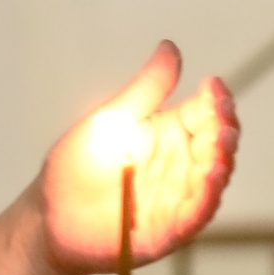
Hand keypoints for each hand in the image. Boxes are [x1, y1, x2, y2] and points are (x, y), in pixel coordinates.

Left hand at [42, 40, 237, 274]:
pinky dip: (208, 195)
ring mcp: (181, 196)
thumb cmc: (76, 166)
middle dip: (224, 127)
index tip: (212, 86)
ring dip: (222, 159)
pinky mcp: (174, 228)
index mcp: (169, 133)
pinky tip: (211, 176)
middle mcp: (182, 163)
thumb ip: (146, 89)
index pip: (205, 112)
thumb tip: (170, 46)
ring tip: (220, 143)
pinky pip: (198, 211)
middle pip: (217, 142)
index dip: (216, 100)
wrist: (49, 216)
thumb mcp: (111, 120)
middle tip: (220, 115)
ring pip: (215, 176)